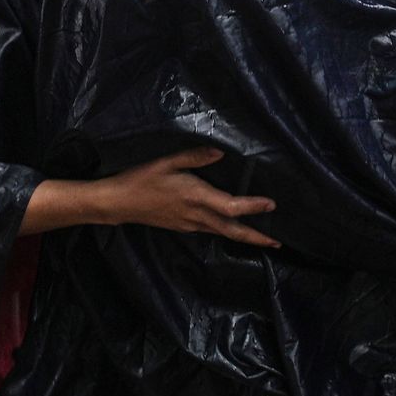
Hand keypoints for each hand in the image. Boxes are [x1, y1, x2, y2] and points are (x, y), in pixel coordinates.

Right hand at [26, 147, 279, 246]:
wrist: (118, 203)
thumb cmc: (141, 179)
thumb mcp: (167, 162)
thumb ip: (195, 157)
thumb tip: (221, 153)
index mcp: (196, 197)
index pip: (231, 206)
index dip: (253, 207)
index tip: (271, 205)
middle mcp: (196, 215)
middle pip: (232, 230)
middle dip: (255, 237)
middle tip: (277, 242)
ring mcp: (189, 225)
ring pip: (222, 233)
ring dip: (243, 236)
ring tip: (262, 237)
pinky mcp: (183, 227)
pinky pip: (210, 231)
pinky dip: (226, 231)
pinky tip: (231, 227)